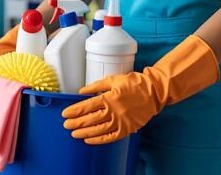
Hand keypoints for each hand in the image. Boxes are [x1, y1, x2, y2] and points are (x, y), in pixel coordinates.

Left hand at [62, 35, 218, 143]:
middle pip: (90, 119)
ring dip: (84, 132)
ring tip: (74, 134)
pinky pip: (111, 137)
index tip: (65, 114)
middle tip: (66, 125)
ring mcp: (121, 121)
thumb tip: (80, 92)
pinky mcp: (128, 129)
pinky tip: (89, 140)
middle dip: (76, 123)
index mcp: (109, 98)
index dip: (74, 111)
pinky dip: (99, 140)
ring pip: (99, 130)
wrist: (155, 92)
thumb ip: (96, 86)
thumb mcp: (113, 79)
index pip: (87, 106)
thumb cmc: (134, 83)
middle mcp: (114, 111)